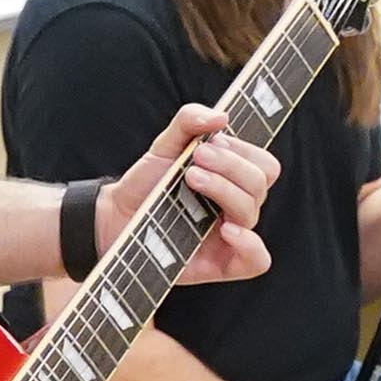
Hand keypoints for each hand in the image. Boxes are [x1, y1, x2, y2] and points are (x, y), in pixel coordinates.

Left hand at [96, 106, 281, 287]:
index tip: (213, 142)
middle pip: (260, 183)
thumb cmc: (147, 183)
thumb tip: (221, 116)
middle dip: (229, 165)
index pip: (264, 164)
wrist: (116, 216)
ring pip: (251, 211)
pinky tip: (225, 229)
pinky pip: (256, 260)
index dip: (244, 151)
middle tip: (196, 159)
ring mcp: (232, 236)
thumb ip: (189, 121)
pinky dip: (249, 244)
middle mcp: (237, 206)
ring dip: (224, 189)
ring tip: (191, 179)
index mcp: (234, 179)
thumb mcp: (165, 145)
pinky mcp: (221, 264)